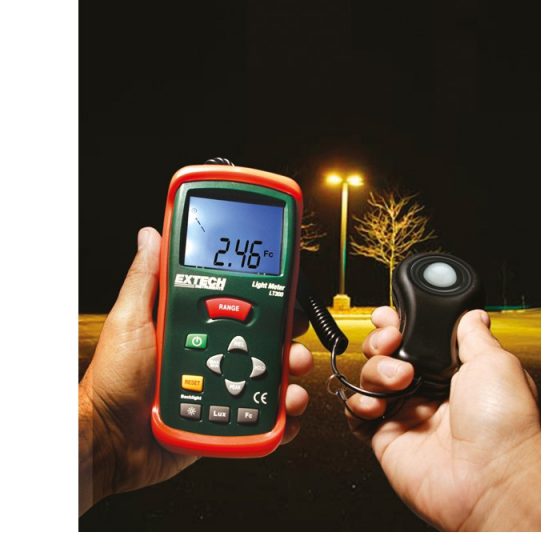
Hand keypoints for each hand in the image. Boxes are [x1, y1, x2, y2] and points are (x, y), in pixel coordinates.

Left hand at [79, 227, 312, 515]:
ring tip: (289, 384)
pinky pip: (263, 416)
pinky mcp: (227, 417)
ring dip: (291, 377)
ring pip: (272, 376)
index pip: (241, 305)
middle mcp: (214, 352)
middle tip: (294, 341)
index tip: (288, 295)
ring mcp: (222, 384)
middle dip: (289, 339)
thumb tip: (150, 235)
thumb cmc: (113, 380)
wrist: (110, 441)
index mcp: (196, 325)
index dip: (270, 299)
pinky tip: (285, 412)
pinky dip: (283, 416)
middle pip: (266, 340)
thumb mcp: (130, 320)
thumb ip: (145, 279)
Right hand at [345, 307, 540, 531]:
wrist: (491, 478)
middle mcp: (427, 390)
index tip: (391, 319)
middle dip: (381, 341)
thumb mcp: (495, 361)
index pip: (413, 339)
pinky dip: (358, 403)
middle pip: (384, 353)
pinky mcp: (387, 438)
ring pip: (368, 377)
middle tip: (392, 342)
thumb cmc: (503, 425)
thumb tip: (472, 314)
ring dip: (375, 370)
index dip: (397, 325)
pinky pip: (357, 414)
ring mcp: (406, 414)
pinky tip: (376, 403)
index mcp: (451, 370)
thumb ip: (473, 333)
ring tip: (398, 380)